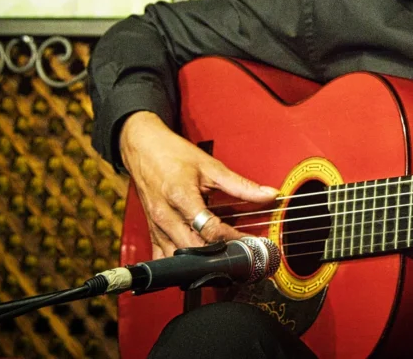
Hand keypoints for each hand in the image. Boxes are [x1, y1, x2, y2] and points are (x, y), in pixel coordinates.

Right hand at [120, 111, 278, 258]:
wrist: (143, 148)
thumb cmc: (173, 154)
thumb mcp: (211, 166)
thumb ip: (241, 185)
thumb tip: (269, 194)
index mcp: (180, 196)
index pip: (210, 229)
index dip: (233, 238)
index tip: (250, 242)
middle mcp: (166, 216)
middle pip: (194, 248)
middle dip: (218, 254)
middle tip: (241, 254)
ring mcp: (156, 226)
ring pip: (178, 258)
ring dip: (201, 262)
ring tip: (223, 260)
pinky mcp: (151, 232)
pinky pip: (162, 257)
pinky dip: (179, 264)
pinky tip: (196, 264)